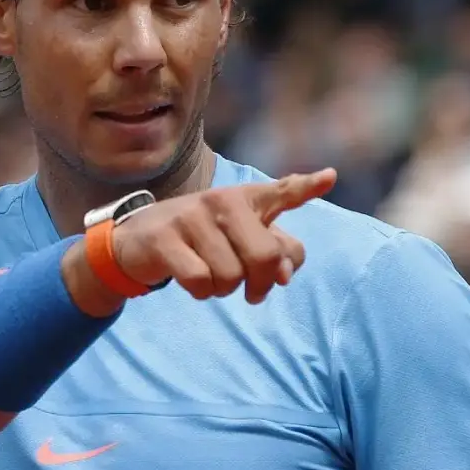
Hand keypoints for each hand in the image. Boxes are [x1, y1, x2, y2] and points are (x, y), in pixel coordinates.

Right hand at [114, 169, 336, 302]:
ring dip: (225, 289)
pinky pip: (200, 282)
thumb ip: (276, 253)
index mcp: (247, 199)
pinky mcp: (165, 238)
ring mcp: (192, 217)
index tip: (330, 177)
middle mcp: (222, 201)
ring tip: (213, 276)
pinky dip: (201, 292)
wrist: (139, 239)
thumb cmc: (204, 239)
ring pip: (231, 276)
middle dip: (261, 284)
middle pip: (264, 257)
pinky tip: (194, 281)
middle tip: (251, 290)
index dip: (307, 187)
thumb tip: (285, 276)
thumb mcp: (242, 240)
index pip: (282, 192)